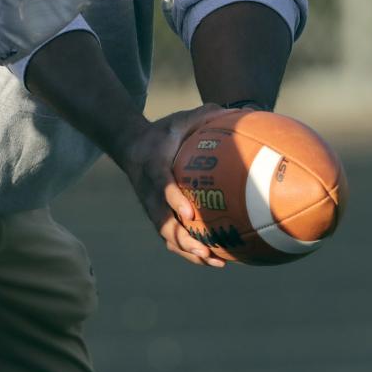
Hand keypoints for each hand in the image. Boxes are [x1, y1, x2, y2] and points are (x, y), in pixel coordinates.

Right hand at [116, 104, 227, 267]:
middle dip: (182, 238)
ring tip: (214, 260)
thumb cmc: (162, 132)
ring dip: (188, 251)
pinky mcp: (156, 215)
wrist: (131, 146)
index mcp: (154, 166)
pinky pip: (171, 239)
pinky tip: (215, 261)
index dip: (172, 200)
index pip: (161, 185)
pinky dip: (189, 252)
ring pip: (165, 234)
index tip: (188, 212)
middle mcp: (149, 191)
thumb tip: (240, 111)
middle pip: (160, 220)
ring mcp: (151, 206)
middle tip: (204, 248)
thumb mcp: (179, 119)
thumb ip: (205, 116)